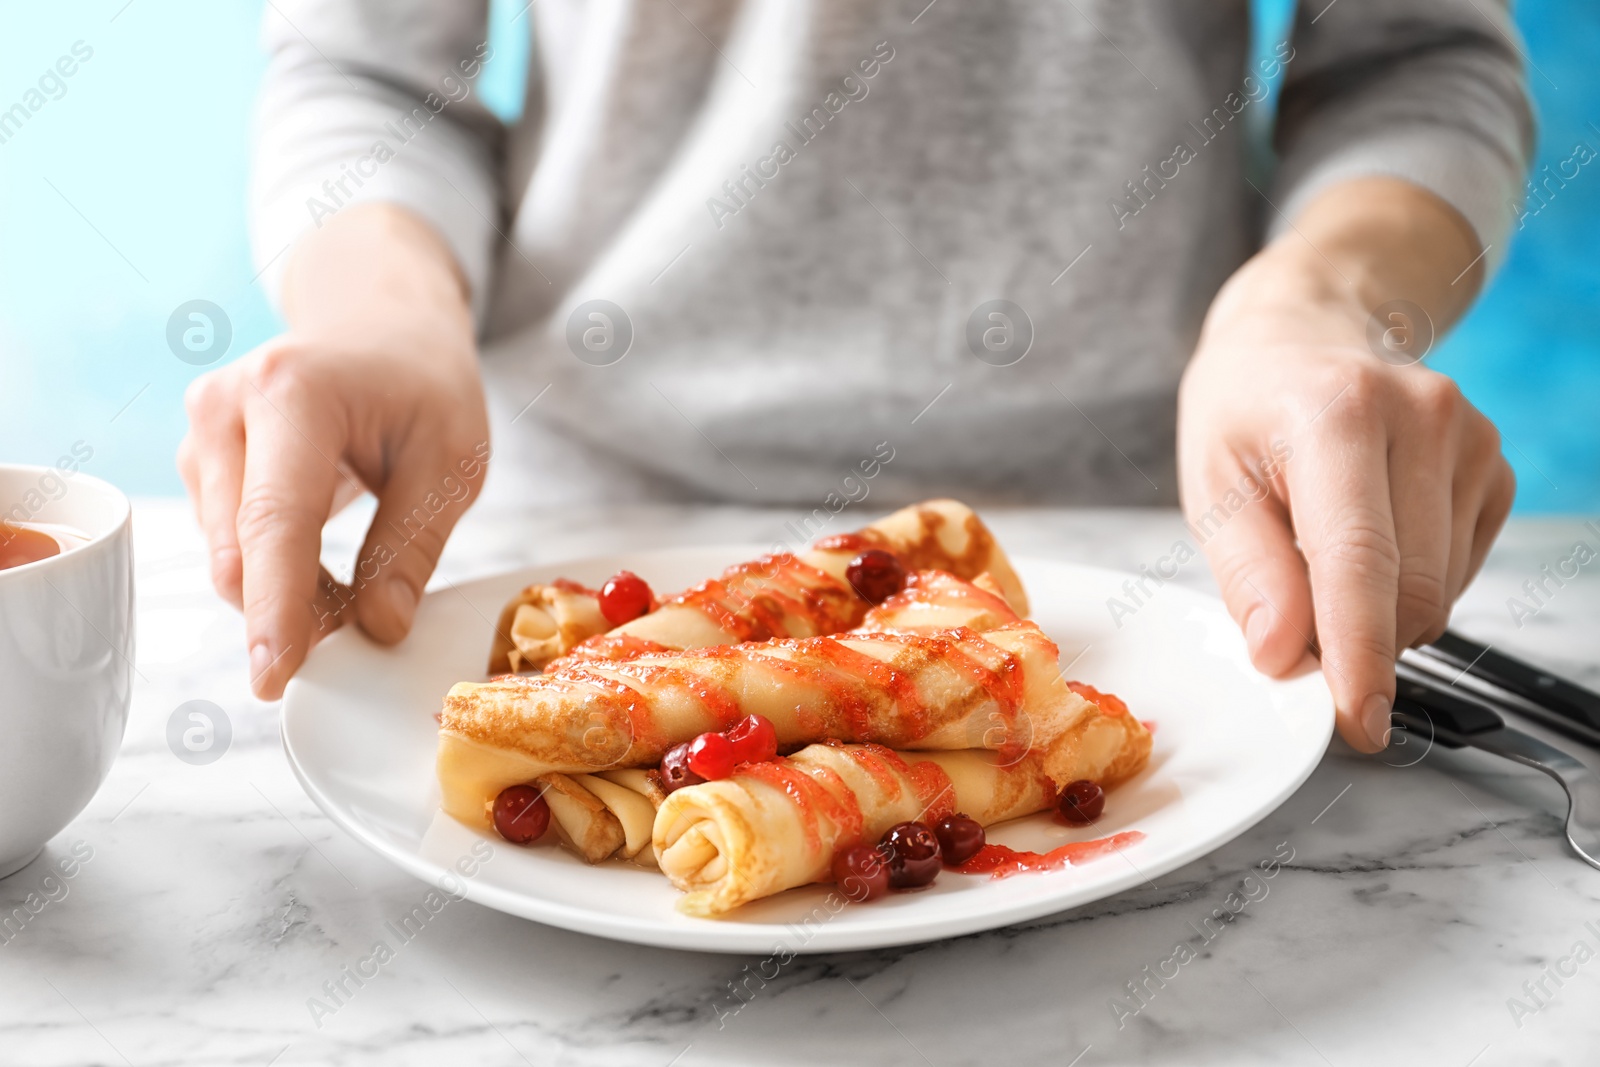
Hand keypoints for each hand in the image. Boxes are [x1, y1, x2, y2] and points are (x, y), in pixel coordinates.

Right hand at [178, 205, 488, 698]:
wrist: (381, 324)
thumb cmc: (423, 384)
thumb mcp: (450, 460)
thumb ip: (411, 546)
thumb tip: (379, 630)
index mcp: (292, 394)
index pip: (275, 521)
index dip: (276, 609)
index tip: (273, 676)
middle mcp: (225, 408)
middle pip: (243, 551)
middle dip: (297, 613)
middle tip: (366, 630)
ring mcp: (202, 433)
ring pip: (234, 558)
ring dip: (292, 596)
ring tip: (362, 583)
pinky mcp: (200, 461)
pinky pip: (233, 545)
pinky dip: (279, 575)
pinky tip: (328, 570)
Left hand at [1178, 179, 1514, 752]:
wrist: (1301, 335)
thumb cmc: (1246, 412)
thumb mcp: (1211, 485)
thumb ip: (1248, 575)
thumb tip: (1283, 657)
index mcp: (1336, 414)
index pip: (1360, 560)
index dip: (1360, 653)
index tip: (1357, 720)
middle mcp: (1420, 416)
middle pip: (1410, 589)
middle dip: (1357, 640)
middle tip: (1297, 627)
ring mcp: (1470, 437)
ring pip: (1440, 593)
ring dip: (1380, 611)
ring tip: (1323, 550)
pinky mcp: (1494, 464)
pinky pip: (1459, 573)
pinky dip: (1409, 583)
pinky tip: (1372, 533)